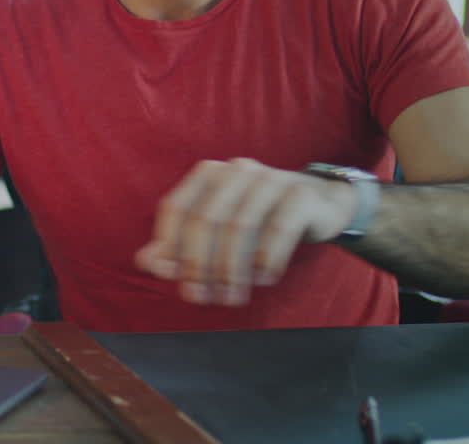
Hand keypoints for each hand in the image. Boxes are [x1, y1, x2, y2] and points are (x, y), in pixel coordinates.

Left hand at [134, 158, 357, 305]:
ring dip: (231, 268)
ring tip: (231, 297)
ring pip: (240, 226)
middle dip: (199, 263)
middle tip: (202, 298)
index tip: (171, 278)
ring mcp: (270, 179)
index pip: (176, 207)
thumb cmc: (260, 218)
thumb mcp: (220, 230)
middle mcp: (236, 171)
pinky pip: (278, 229)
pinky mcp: (301, 194)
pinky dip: (267, 259)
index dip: (168, 244)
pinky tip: (264, 280)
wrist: (322, 202)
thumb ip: (180, 244)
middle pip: (206, 219)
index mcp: (208, 174)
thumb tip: (146, 262)